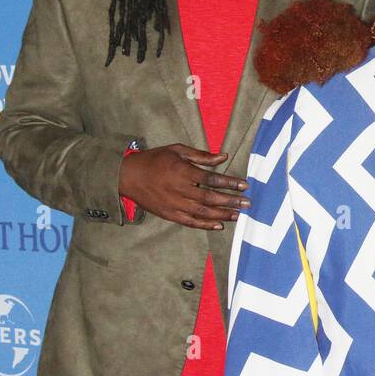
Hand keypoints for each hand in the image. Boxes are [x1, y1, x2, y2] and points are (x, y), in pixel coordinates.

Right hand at [118, 143, 248, 229]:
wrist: (127, 176)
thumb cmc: (154, 159)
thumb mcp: (177, 150)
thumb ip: (201, 155)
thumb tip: (223, 157)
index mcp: (182, 171)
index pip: (211, 179)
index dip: (229, 183)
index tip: (245, 186)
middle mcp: (179, 189)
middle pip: (210, 197)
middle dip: (231, 201)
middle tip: (248, 203)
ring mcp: (173, 204)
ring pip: (202, 212)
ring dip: (222, 214)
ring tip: (238, 215)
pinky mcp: (169, 214)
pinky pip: (190, 222)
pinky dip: (205, 224)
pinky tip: (219, 225)